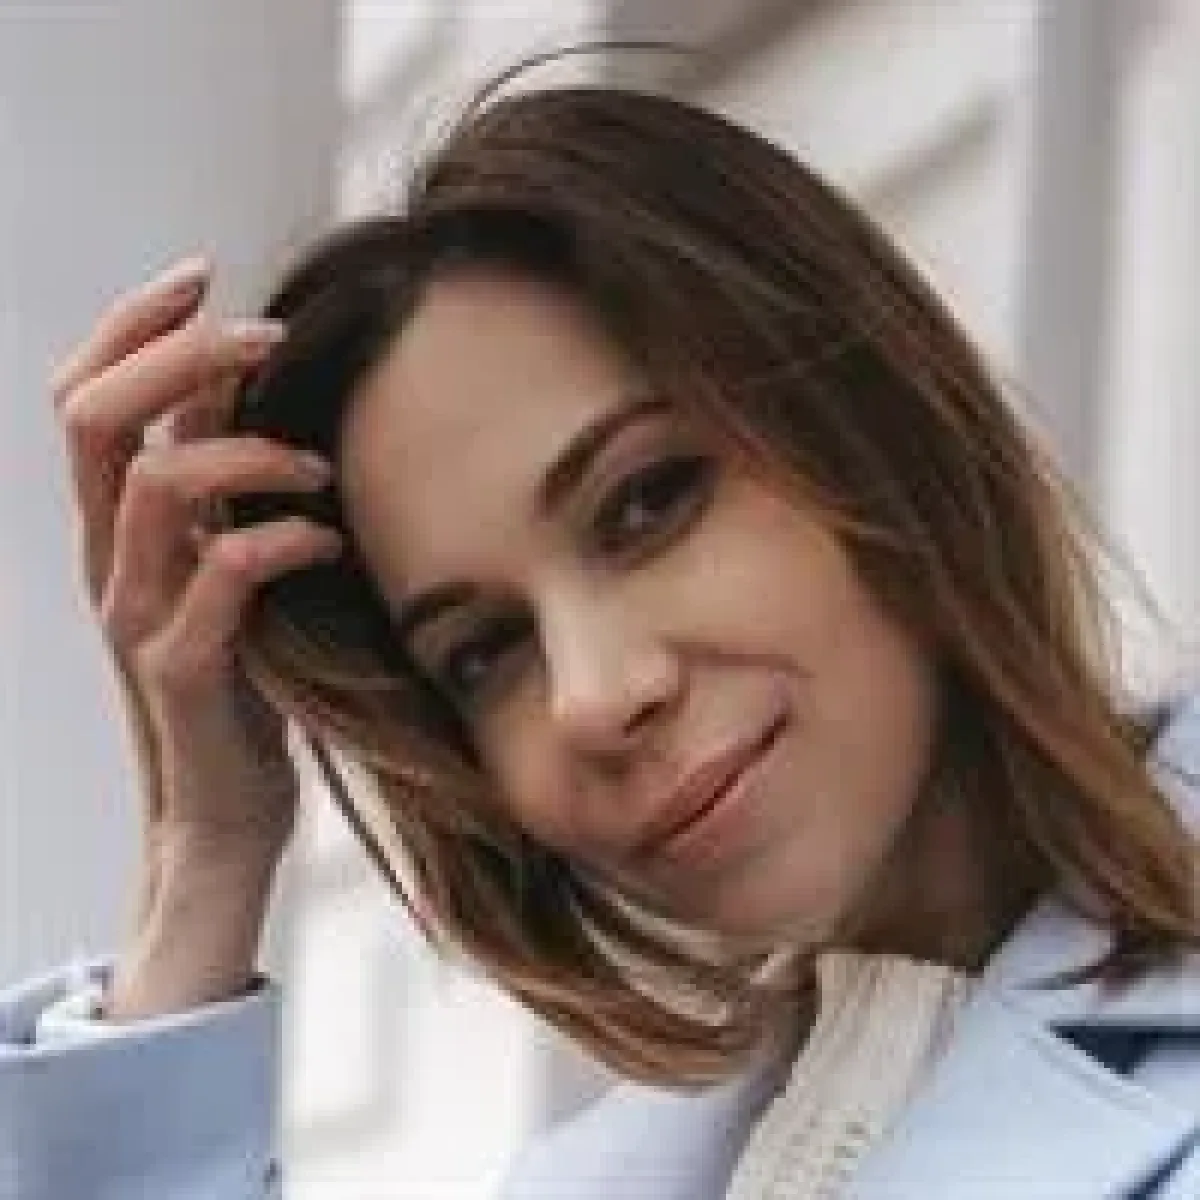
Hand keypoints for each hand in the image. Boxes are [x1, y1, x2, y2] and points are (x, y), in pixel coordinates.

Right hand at [51, 255, 341, 914]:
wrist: (220, 809)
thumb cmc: (236, 680)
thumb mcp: (213, 569)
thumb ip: (210, 486)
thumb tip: (228, 390)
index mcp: (110, 530)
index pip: (80, 396)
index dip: (128, 323)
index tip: (200, 272)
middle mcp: (106, 562)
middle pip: (95, 416)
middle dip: (179, 353)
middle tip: (266, 336)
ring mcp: (135, 615)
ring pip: (156, 484)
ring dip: (248, 451)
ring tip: (318, 468)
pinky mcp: (184, 668)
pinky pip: (222, 574)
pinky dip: (283, 538)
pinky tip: (328, 544)